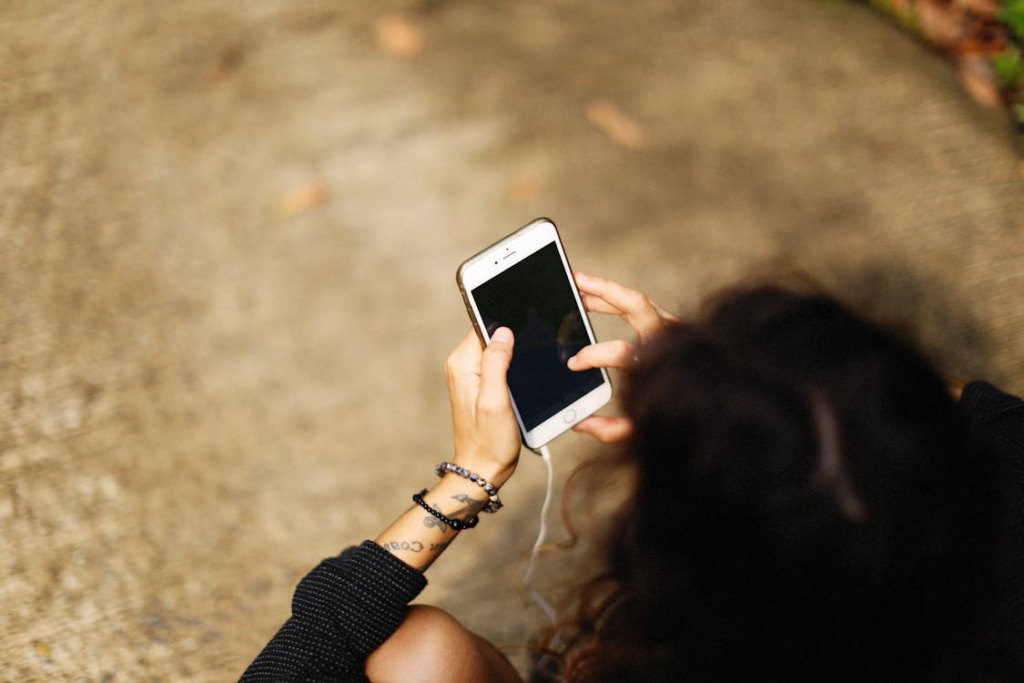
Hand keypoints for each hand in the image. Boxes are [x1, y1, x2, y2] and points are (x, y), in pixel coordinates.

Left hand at [445, 327, 520, 487]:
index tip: (524, 332)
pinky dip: (512, 368)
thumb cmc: (489, 441)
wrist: (484, 469)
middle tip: (527, 359)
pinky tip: (520, 381)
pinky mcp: (480, 384)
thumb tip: (503, 331)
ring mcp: (470, 375)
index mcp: (461, 364)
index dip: (505, 323)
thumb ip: (497, 362)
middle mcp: (461, 366)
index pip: (483, 324)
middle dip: (512, 340)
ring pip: (496, 349)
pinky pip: (497, 364)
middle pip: (490, 334)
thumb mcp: (495, 400)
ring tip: (522, 375)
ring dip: (513, 356)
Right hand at [568, 273, 678, 442]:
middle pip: (638, 305)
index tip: (574, 363)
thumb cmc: (685, 414)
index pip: (623, 351)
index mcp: (661, 365)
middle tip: (576, 281)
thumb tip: (582, 424)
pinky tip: (596, 298)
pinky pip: (641, 307)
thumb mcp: (648, 428)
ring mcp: (672, 329)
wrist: (721, 400)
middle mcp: (670, 341)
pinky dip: (617, 301)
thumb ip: (615, 429)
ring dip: (606, 292)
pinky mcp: (670, 326)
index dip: (594, 355)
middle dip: (604, 290)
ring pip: (638, 301)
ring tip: (579, 283)